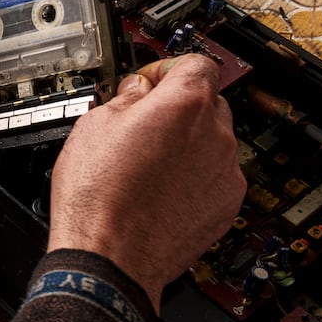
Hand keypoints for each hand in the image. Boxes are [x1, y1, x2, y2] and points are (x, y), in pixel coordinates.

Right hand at [47, 55, 244, 310]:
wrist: (110, 259)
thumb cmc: (97, 197)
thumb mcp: (93, 125)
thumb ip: (126, 97)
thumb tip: (138, 90)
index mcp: (184, 104)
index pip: (197, 62)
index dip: (169, 68)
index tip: (152, 82)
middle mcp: (215, 134)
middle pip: (208, 101)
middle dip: (180, 107)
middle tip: (145, 124)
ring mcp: (225, 171)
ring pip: (213, 141)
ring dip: (189, 144)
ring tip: (150, 166)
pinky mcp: (227, 205)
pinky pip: (216, 176)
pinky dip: (196, 177)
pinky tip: (162, 190)